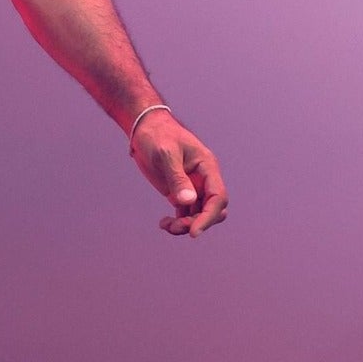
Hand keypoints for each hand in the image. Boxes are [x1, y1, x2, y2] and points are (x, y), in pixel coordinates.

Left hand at [129, 114, 228, 236]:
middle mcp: (204, 179)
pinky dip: (178, 222)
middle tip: (176, 226)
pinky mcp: (180, 192)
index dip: (209, 217)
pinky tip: (163, 223)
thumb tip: (188, 201)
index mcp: (207, 167)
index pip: (218, 197)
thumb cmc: (158, 135)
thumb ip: (177, 177)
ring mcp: (193, 187)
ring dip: (186, 225)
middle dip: (198, 222)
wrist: (145, 129)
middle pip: (212, 210)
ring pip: (199, 215)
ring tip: (166, 225)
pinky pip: (186, 214)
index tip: (193, 232)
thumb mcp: (166, 153)